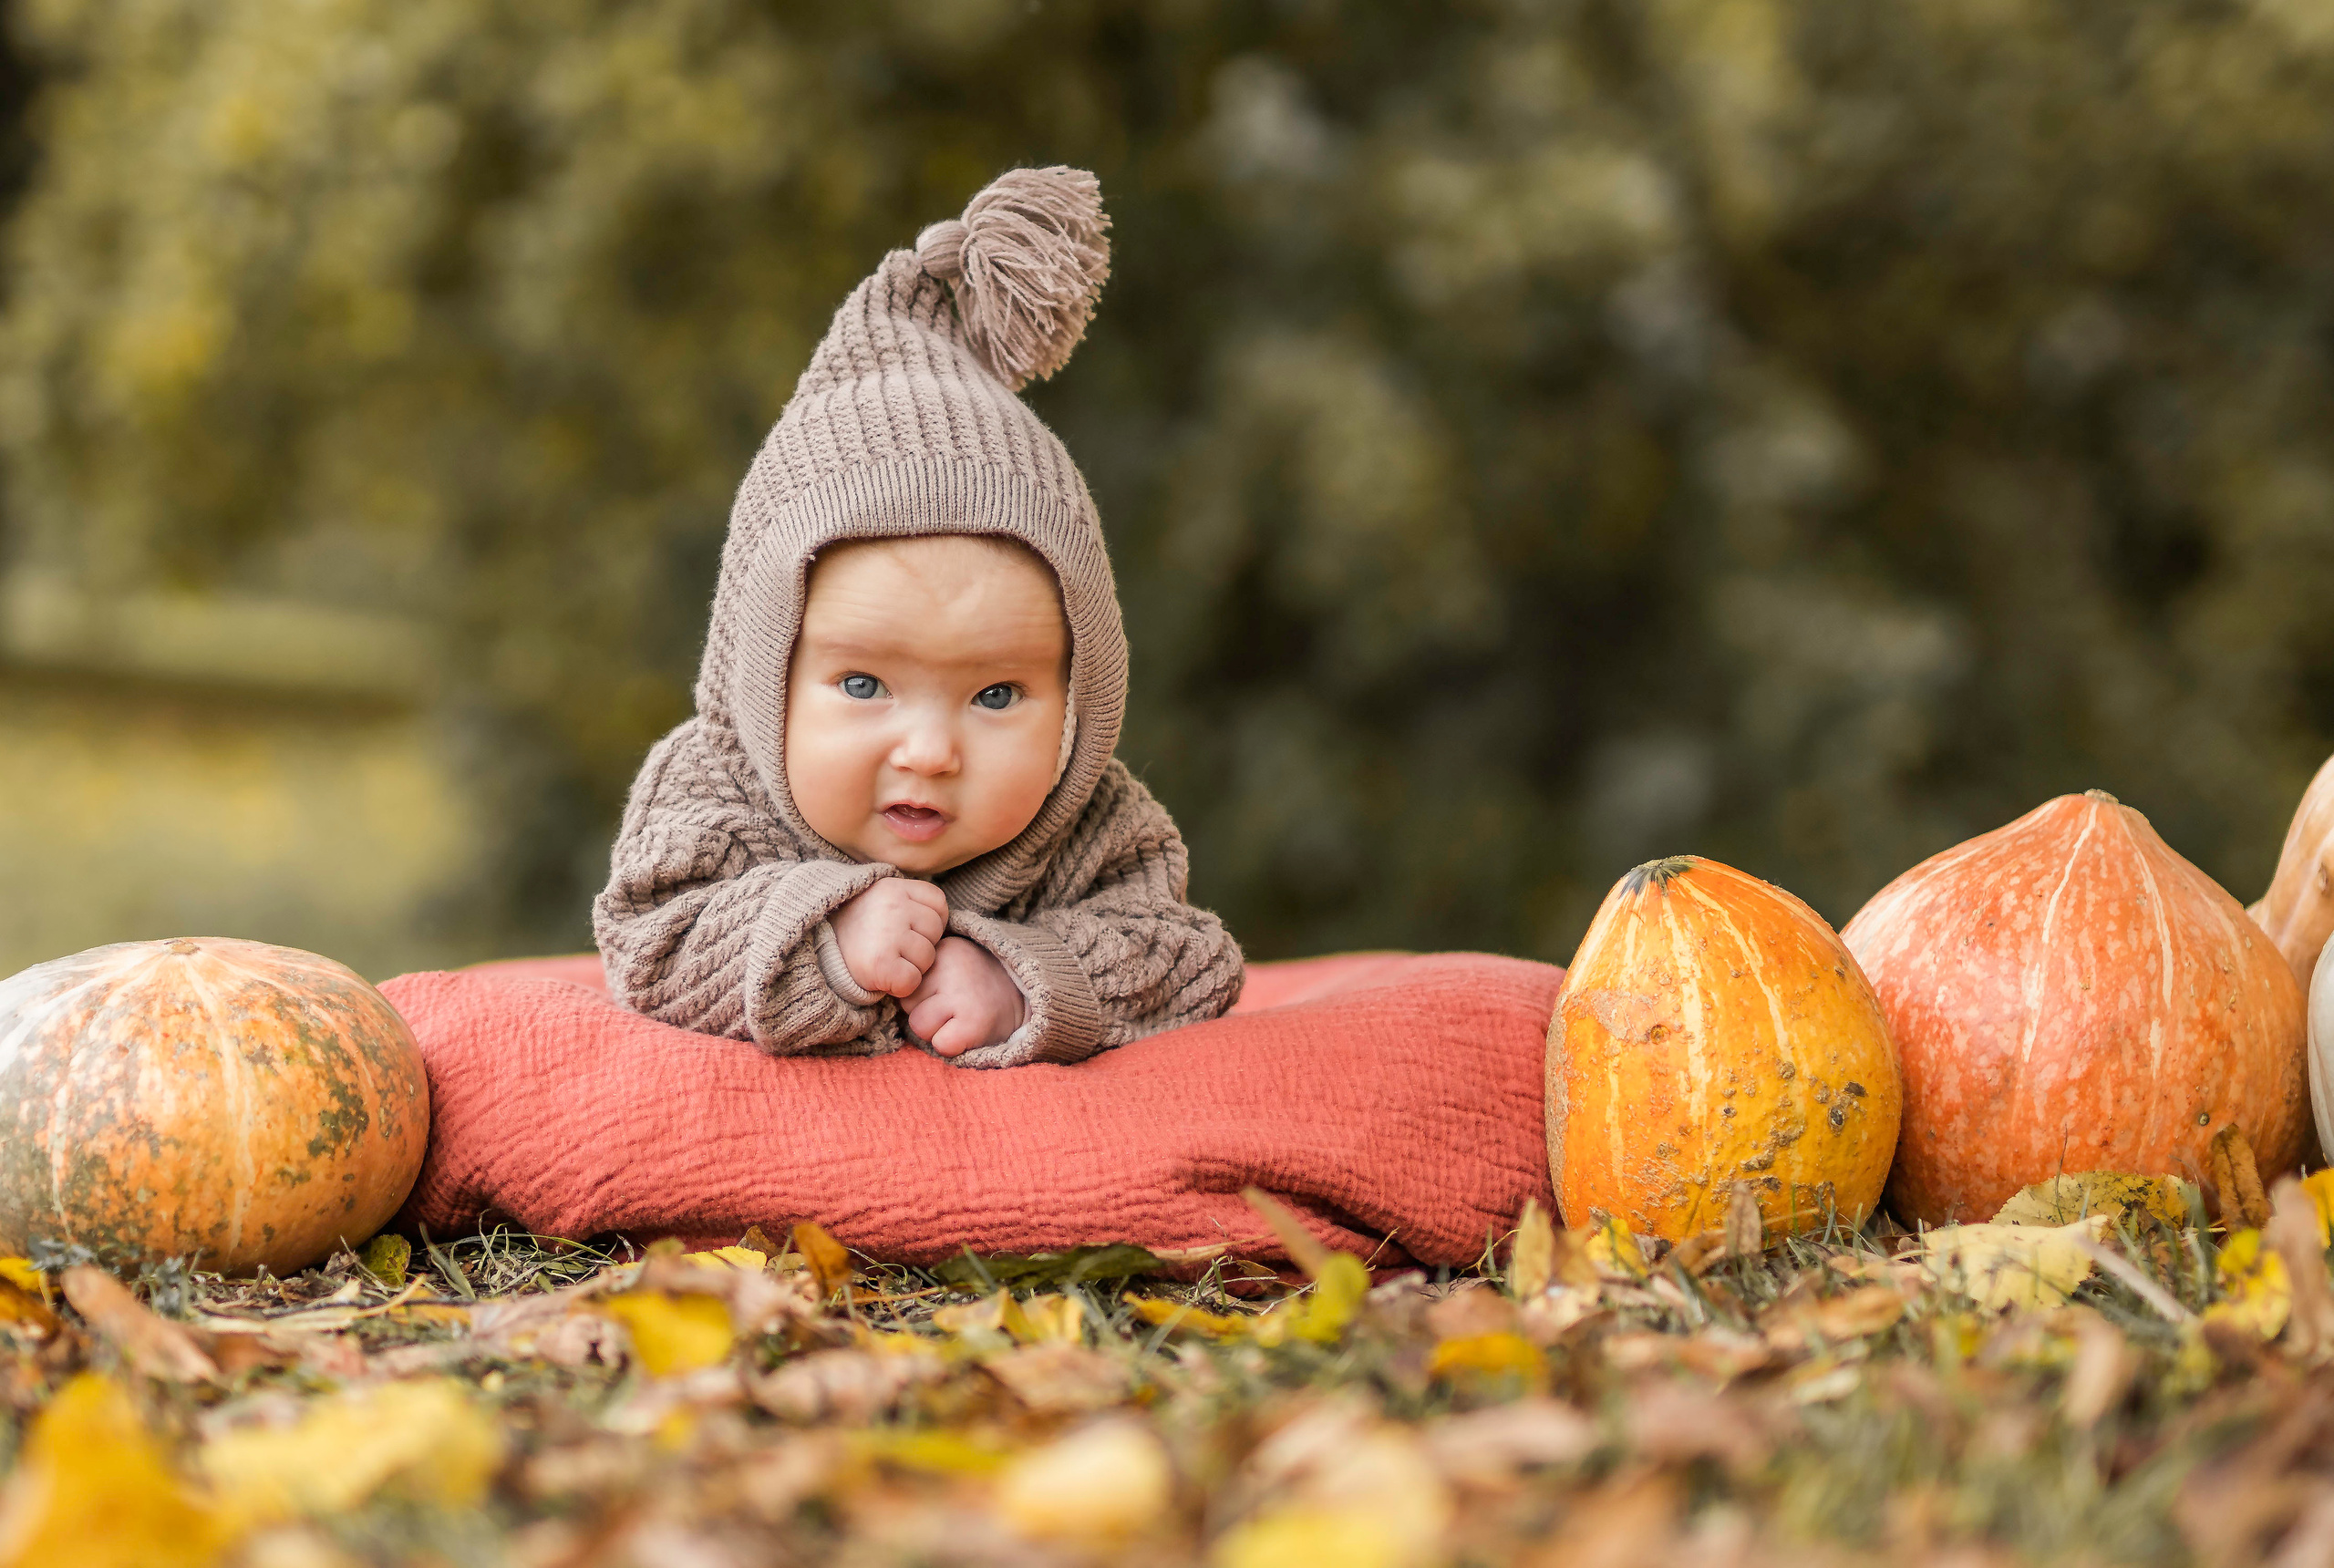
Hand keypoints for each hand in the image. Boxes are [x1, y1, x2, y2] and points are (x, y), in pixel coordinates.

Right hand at [829, 878, 948, 997]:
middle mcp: (892, 906)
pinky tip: (882, 977)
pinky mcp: (880, 964)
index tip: (909, 931)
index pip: (938, 903)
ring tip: (885, 961)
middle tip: (892, 949)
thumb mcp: (879, 901)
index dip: (929, 922)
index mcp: (893, 887)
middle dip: (921, 945)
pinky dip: (900, 987)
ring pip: (927, 957)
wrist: (813, 952)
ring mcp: (887, 933)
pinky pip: (912, 980)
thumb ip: (908, 901)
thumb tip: (943, 916)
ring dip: (911, 967)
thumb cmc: (854, 931)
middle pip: (936, 930)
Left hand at [906, 937, 1027, 1056]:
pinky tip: (970, 1032)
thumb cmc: (979, 989)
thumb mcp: (952, 965)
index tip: (948, 990)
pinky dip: (953, 1045)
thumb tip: (884, 989)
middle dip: (926, 1011)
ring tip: (962, 1018)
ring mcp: (963, 994)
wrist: (1030, 1001)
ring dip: (937, 1030)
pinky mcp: (974, 1022)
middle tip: (956, 1007)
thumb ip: (923, 972)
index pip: (906, 982)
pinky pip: (941, 1044)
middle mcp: (953, 966)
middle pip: (908, 1003)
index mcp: (945, 949)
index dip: (923, 993)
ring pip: (919, 1026)